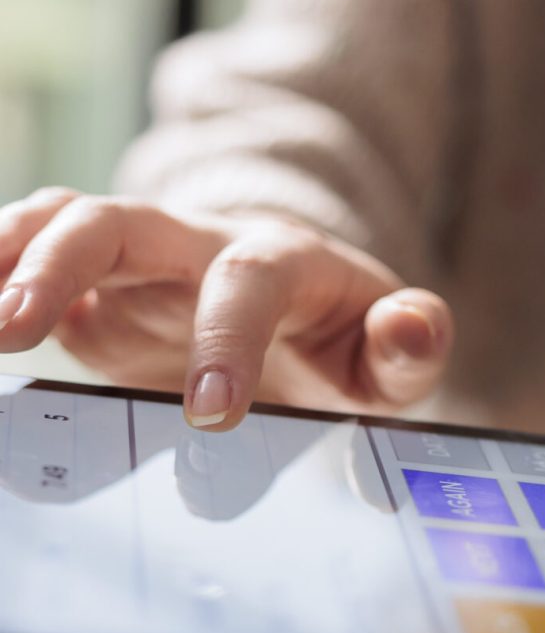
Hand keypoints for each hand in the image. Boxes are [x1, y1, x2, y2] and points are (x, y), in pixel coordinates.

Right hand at [0, 188, 452, 427]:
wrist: (297, 314)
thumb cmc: (342, 341)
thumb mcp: (386, 359)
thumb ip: (408, 346)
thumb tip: (416, 325)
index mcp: (285, 261)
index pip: (250, 278)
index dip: (229, 333)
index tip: (212, 411)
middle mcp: (201, 246)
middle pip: (123, 221)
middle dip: (63, 261)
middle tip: (12, 325)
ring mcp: (140, 262)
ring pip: (62, 221)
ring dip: (6, 252)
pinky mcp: (96, 288)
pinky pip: (30, 256)